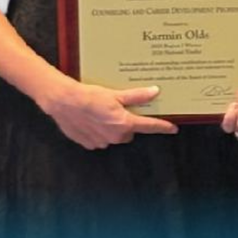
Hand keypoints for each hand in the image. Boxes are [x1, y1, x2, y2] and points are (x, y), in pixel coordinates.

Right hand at [42, 82, 177, 149]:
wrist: (64, 102)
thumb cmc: (89, 96)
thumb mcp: (115, 94)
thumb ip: (136, 96)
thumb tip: (154, 92)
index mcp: (124, 123)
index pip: (149, 126)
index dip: (162, 127)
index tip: (173, 128)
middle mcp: (115, 136)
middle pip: (130, 131)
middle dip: (128, 122)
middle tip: (120, 108)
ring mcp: (102, 142)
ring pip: (115, 135)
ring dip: (113, 126)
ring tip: (103, 112)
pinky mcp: (89, 144)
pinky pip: (101, 139)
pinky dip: (100, 131)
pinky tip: (93, 119)